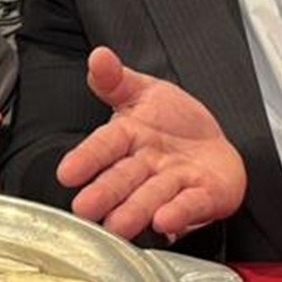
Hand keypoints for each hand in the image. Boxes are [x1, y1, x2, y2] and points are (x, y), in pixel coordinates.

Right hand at [57, 47, 245, 241]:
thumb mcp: (147, 92)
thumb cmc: (174, 124)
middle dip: (105, 193)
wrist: (213, 147)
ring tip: (118, 225)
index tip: (67, 173)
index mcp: (128, 137)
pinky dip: (178, 214)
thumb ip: (118, 80)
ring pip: (151, 197)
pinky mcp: (201, 198)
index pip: (104, 145)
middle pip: (122, 179)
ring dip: (134, 211)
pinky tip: (165, 221)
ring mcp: (173, 184)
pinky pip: (190, 205)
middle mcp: (145, 166)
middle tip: (85, 208)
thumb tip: (99, 56)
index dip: (86, 159)